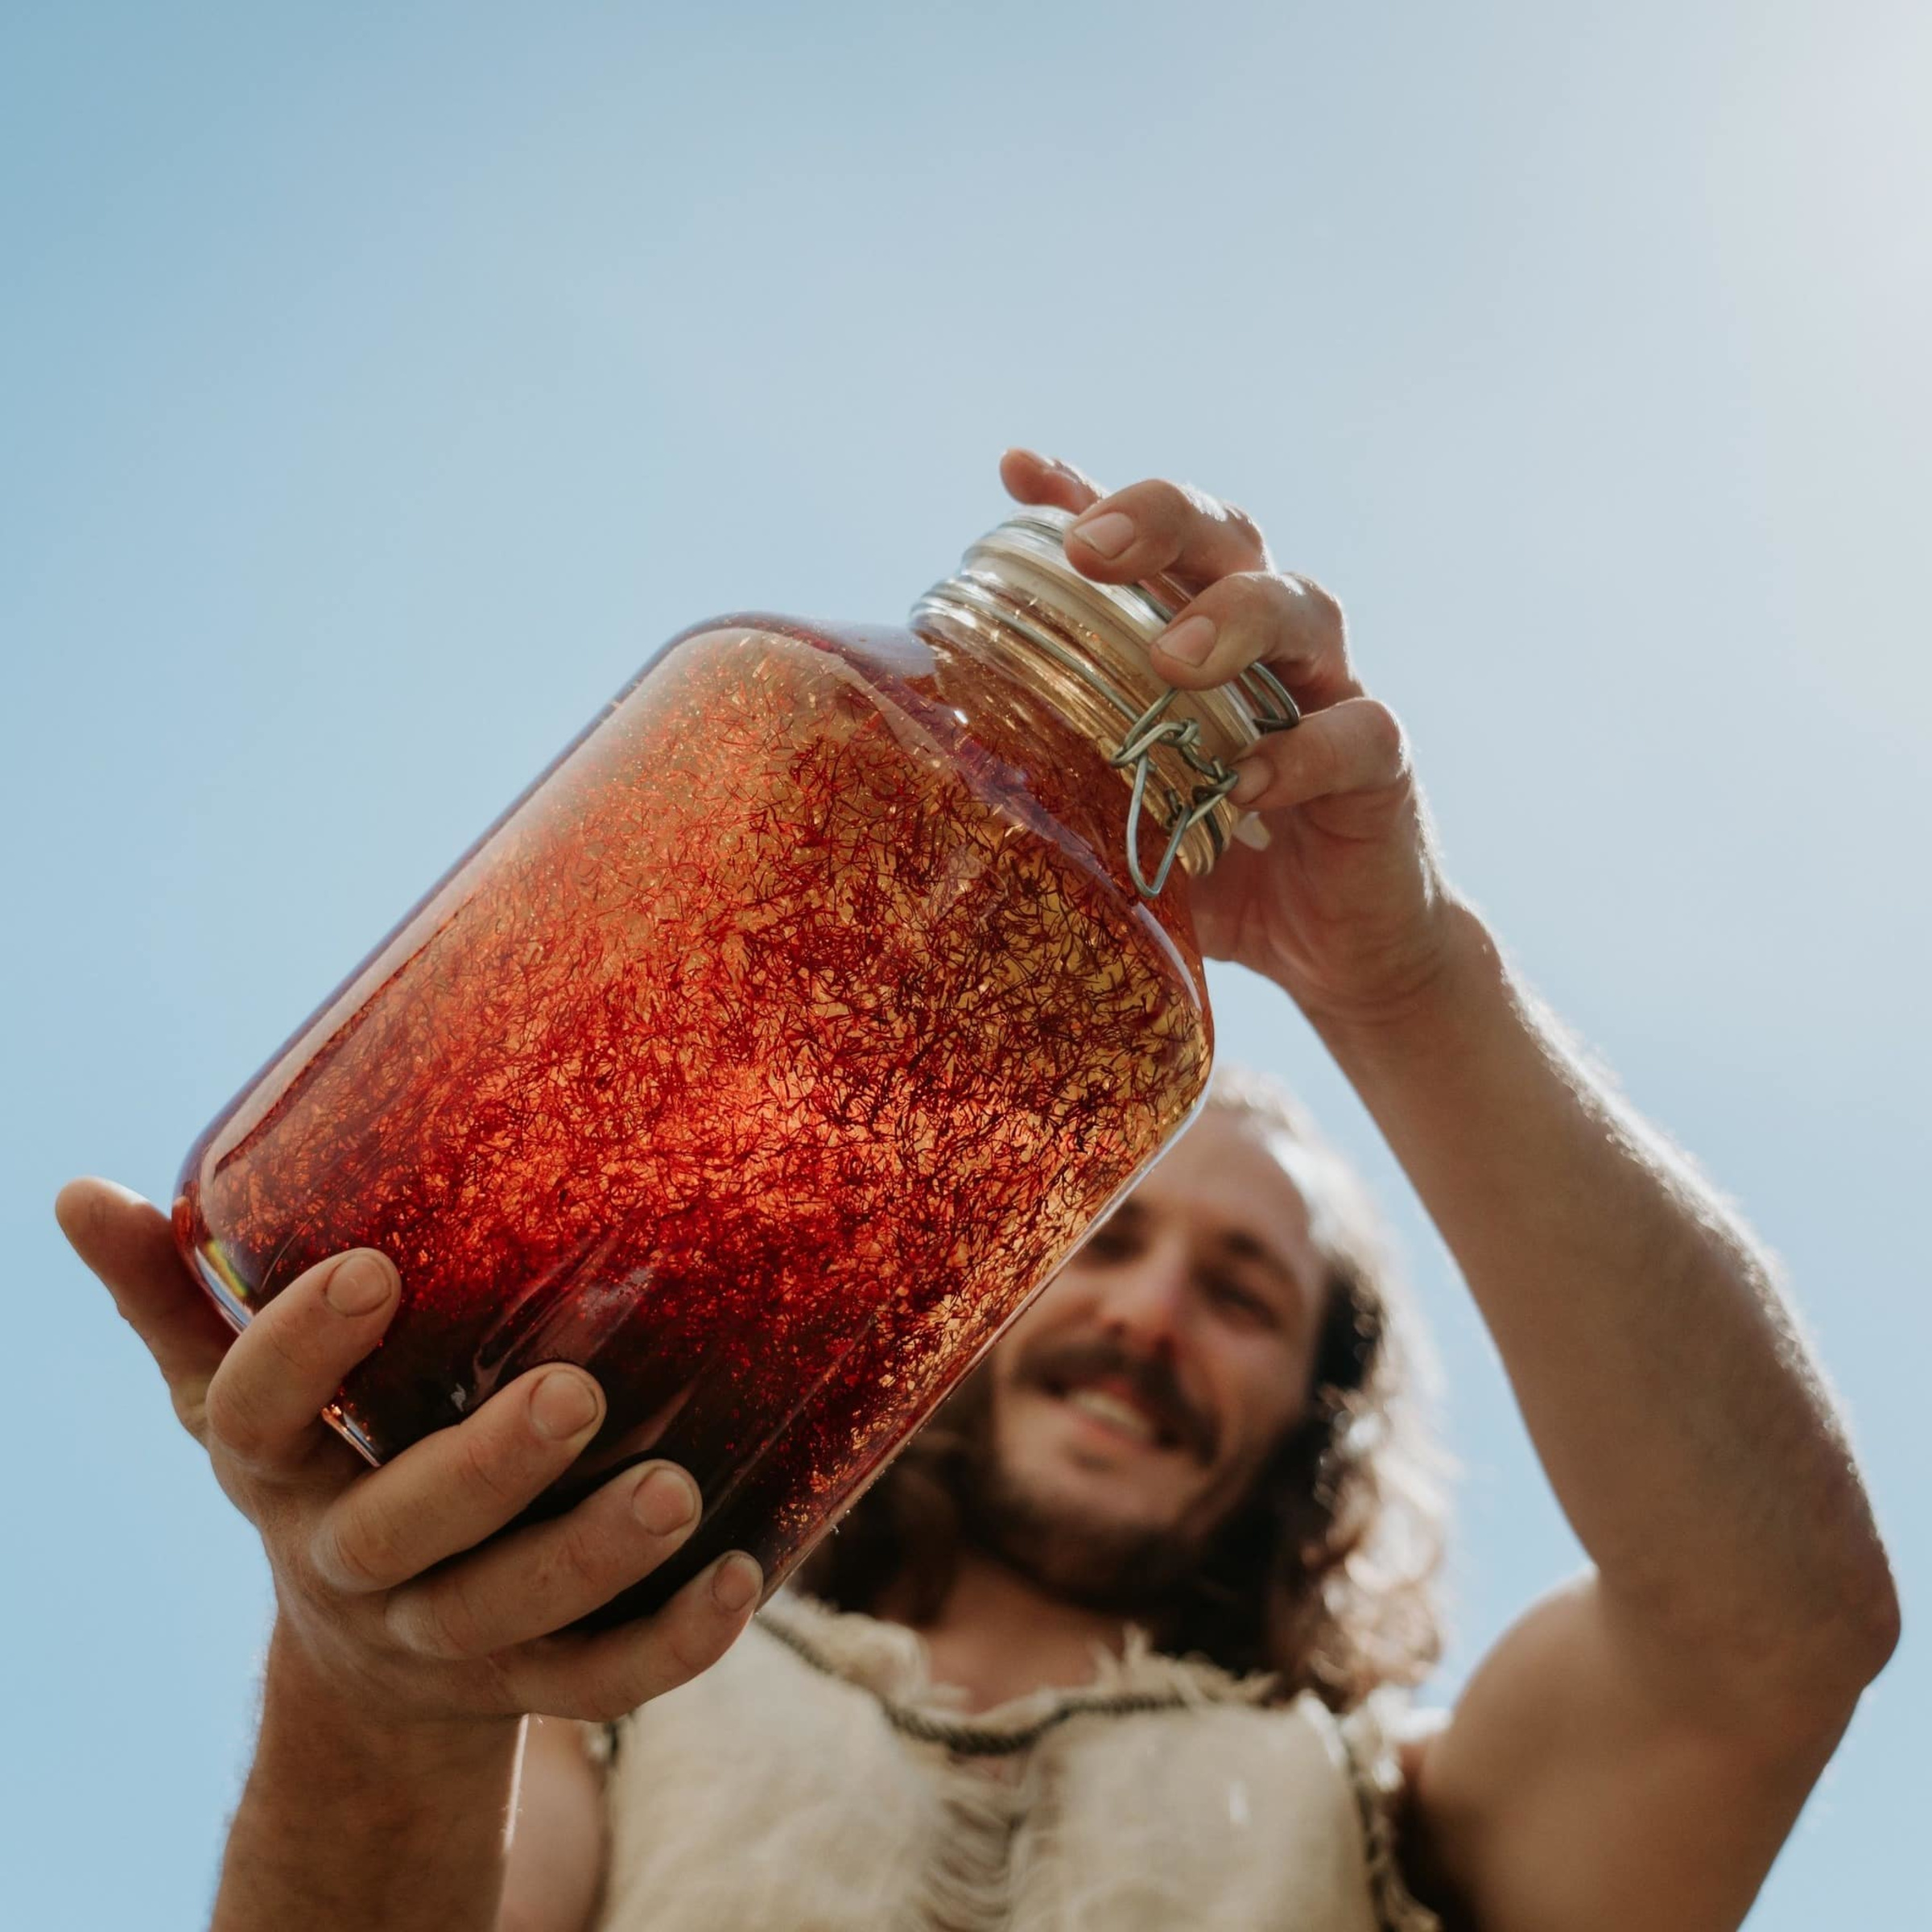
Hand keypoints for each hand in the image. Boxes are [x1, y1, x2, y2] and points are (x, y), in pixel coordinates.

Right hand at [55, 1179, 759, 1730]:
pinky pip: (600, 1685)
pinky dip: (670, 1644)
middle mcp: (352, 1564)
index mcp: (277, 1476)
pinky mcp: (530, 1684)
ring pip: (509, 1617)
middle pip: (401, 1533)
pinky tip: (743, 1576)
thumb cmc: (321, 1465)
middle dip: (485, 1469)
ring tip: (680, 1492)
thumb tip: (80, 1192)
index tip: (376, 1266)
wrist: (360, 1657)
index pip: (256, 1417)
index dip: (304, 1350)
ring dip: (595, 1561)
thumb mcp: (237, 1395)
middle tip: (578, 1394)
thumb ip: (176, 1300)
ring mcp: (444, 1637)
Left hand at [1000, 449, 1465, 1031]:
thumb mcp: (1118, 819)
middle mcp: (1264, 645)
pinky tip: (1249, 783)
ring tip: (1174, 660)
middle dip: (1159, 521)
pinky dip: (1302, 753)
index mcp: (1192, 636)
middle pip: (1226, 539)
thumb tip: (937, 766)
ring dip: (1235, 618)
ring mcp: (1330, 696)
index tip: (1017, 470)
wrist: (1333, 954)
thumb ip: (1056, 778)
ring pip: (1303, 608)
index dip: (1083, 495)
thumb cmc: (1218, 870)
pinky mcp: (1380, 769)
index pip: (1142, 547)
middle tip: (1092, 550)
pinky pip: (1356, 736)